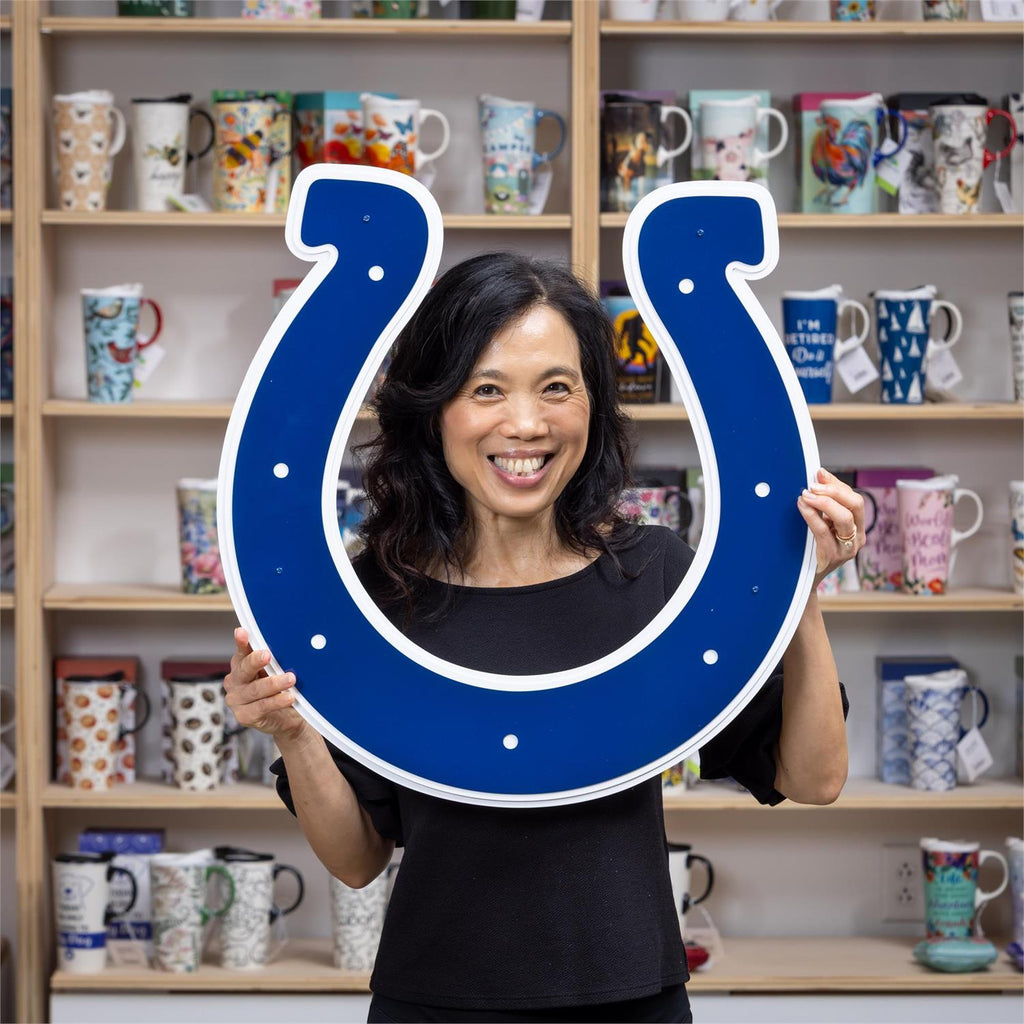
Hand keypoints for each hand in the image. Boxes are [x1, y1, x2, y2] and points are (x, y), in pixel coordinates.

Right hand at [224, 627, 308, 744]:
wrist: (286, 718)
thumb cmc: (279, 690)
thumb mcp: (277, 672)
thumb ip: (275, 660)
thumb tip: (287, 643)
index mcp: (240, 666)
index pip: (241, 652)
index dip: (241, 642)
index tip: (243, 632)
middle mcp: (234, 682)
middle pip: (244, 669)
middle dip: (255, 661)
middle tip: (267, 655)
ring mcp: (236, 700)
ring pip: (255, 689)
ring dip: (274, 683)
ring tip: (290, 679)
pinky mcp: (244, 716)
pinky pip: (261, 706)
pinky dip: (277, 701)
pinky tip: (289, 697)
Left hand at [797, 468, 865, 587]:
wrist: (804, 582)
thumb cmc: (811, 550)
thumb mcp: (823, 526)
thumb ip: (823, 507)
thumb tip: (817, 478)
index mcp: (857, 527)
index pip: (854, 499)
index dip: (837, 484)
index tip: (819, 473)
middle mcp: (857, 537)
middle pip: (856, 504)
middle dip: (834, 490)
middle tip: (812, 485)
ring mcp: (847, 549)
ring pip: (844, 518)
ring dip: (823, 501)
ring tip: (805, 494)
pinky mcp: (833, 556)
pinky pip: (823, 531)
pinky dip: (811, 515)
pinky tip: (801, 506)